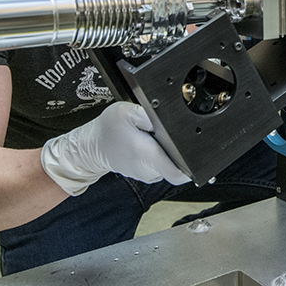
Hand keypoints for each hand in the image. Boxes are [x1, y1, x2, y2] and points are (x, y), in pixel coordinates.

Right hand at [41, 102, 190, 195]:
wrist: (90, 147)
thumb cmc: (106, 130)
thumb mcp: (126, 111)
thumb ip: (149, 114)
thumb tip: (167, 117)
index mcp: (147, 155)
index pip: (180, 172)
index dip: (193, 165)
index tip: (196, 152)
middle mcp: (149, 170)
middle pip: (179, 165)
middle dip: (180, 150)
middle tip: (168, 136)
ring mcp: (148, 174)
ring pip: (171, 164)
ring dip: (170, 151)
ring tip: (157, 138)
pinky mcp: (146, 172)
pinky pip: (162, 164)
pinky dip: (161, 154)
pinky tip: (152, 144)